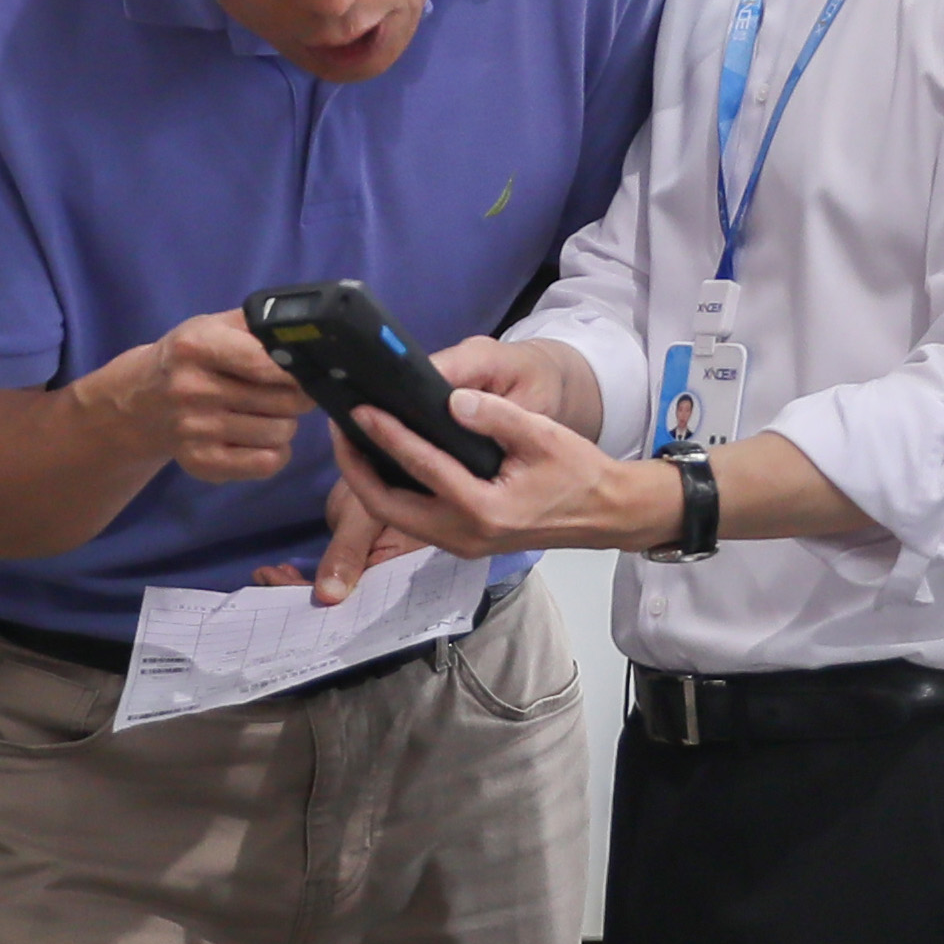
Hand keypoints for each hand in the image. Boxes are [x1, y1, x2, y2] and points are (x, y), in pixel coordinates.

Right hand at [112, 310, 313, 484]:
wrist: (142, 401)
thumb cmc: (190, 358)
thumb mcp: (213, 326)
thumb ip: (258, 324)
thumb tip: (306, 336)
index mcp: (196, 347)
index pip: (264, 364)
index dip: (296, 370)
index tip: (305, 370)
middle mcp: (192, 389)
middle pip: (283, 401)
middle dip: (298, 396)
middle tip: (288, 391)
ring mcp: (195, 430)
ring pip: (280, 433)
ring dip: (286, 423)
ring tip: (269, 413)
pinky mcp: (202, 463)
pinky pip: (266, 464)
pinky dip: (276, 452)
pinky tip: (262, 439)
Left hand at [313, 382, 658, 598]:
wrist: (603, 513)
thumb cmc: (578, 473)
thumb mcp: (543, 436)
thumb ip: (496, 416)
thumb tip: (450, 399)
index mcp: (484, 509)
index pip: (420, 467)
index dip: (386, 436)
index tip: (360, 410)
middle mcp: (464, 534)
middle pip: (387, 506)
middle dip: (355, 468)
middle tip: (340, 427)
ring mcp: (460, 543)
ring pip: (394, 517)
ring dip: (367, 482)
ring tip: (353, 440)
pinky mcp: (461, 542)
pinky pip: (410, 519)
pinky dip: (388, 492)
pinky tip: (381, 462)